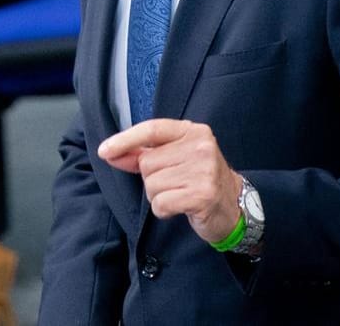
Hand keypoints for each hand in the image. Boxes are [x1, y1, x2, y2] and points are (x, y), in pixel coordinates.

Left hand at [98, 119, 242, 245]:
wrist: (235, 207)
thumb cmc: (199, 180)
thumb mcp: (174, 159)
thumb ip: (142, 154)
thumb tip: (109, 152)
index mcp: (192, 131)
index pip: (151, 129)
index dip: (125, 140)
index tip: (104, 151)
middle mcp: (200, 146)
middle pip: (147, 163)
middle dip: (152, 179)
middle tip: (174, 184)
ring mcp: (204, 170)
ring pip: (152, 185)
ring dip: (158, 196)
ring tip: (179, 194)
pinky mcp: (203, 195)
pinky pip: (160, 203)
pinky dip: (163, 210)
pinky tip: (180, 207)